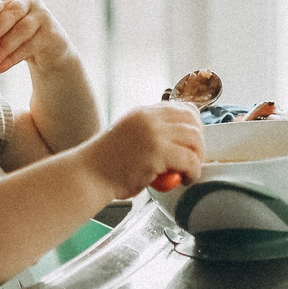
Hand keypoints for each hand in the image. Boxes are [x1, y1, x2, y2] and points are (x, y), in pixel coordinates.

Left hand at [0, 0, 71, 76]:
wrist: (49, 53)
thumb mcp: (5, 32)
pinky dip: (12, 59)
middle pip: (11, 14)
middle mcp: (30, 2)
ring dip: (2, 49)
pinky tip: (0, 68)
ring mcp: (43, 16)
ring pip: (21, 31)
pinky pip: (29, 46)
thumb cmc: (19, 41)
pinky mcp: (52, 33)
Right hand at [81, 104, 203, 196]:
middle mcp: (150, 119)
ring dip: (197, 158)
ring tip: (188, 172)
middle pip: (192, 121)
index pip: (182, 108)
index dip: (194, 125)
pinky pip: (190, 161)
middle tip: (194, 159)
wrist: (88, 175)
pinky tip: (185, 180)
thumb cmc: (107, 163)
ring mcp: (154, 134)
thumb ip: (151, 133)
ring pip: (195, 140)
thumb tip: (178, 140)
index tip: (194, 142)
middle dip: (199, 142)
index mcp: (143, 112)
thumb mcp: (130, 135)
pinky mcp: (157, 153)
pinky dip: (193, 172)